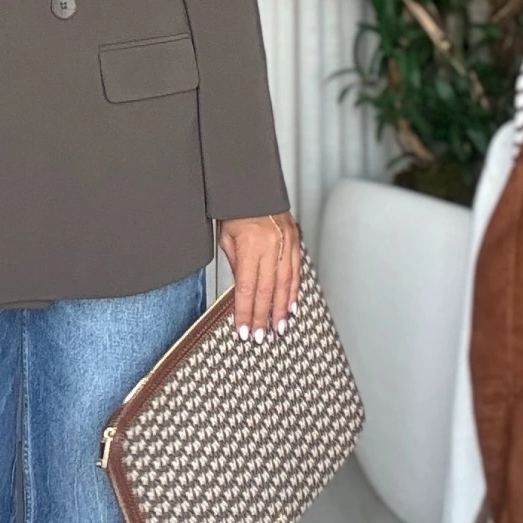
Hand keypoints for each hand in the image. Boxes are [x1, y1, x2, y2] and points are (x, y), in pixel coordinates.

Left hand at [217, 211, 300, 340]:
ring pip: (286, 283)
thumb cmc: (234, 209)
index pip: (246, 288)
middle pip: (267, 290)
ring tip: (280, 327)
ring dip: (282, 308)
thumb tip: (242, 293)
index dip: (245, 312)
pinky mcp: (295, 239)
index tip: (243, 330)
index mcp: (250, 245)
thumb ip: (236, 266)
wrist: (252, 184)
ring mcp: (286, 242)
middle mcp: (271, 245)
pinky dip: (295, 289)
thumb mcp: (226, 239)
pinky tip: (292, 305)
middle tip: (261, 337)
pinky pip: (297, 270)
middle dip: (263, 316)